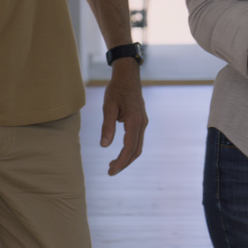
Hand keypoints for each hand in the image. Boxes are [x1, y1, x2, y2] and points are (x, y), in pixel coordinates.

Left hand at [100, 58, 148, 175]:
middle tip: (110, 171)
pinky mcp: (141, 120)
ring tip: (113, 164)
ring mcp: (143, 122)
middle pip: (135, 150)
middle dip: (124, 163)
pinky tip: (120, 150)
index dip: (120, 162)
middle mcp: (142, 123)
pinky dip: (130, 148)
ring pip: (138, 146)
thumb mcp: (108, 107)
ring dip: (127, 157)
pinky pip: (137, 139)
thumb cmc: (117, 90)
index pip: (129, 148)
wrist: (128, 76)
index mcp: (134, 122)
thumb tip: (104, 146)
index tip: (110, 171)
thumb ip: (107, 127)